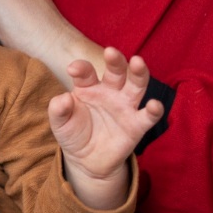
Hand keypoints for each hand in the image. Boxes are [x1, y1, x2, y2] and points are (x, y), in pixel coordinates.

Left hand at [49, 47, 163, 208]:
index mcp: (89, 87)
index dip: (81, 68)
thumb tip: (64, 98)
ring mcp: (125, 106)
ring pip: (137, 85)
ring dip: (139, 73)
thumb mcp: (60, 123)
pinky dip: (154, 109)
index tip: (72, 69)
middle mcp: (110, 92)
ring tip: (138, 62)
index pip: (86, 73)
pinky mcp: (137, 125)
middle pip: (116, 71)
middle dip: (115, 61)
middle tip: (110, 51)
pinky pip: (148, 115)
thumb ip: (58, 109)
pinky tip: (154, 105)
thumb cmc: (73, 134)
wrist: (86, 160)